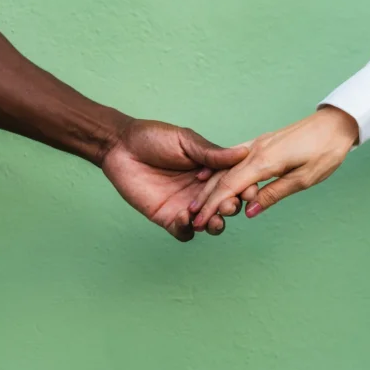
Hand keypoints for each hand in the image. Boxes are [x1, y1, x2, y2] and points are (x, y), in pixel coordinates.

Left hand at [101, 119, 251, 241]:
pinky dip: (187, 229)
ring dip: (215, 224)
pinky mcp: (167, 217)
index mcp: (211, 170)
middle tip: (228, 205)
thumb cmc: (153, 137)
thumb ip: (211, 153)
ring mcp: (186, 205)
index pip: (234, 183)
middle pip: (225, 206)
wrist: (120, 147)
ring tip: (214, 220)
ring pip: (209, 223)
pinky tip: (185, 218)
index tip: (249, 189)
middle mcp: (202, 190)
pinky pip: (183, 231)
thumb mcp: (185, 141)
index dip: (243, 188)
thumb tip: (243, 154)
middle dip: (230, 208)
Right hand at [189, 106, 358, 226]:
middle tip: (192, 218)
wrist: (336, 124)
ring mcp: (256, 145)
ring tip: (198, 203)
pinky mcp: (261, 143)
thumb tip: (250, 210)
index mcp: (265, 160)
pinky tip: (210, 175)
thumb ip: (274, 194)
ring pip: (226, 167)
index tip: (199, 221)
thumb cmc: (325, 151)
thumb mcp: (305, 179)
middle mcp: (255, 150)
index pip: (230, 186)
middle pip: (223, 177)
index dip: (213, 205)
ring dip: (210, 186)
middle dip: (206, 199)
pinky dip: (220, 170)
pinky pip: (234, 158)